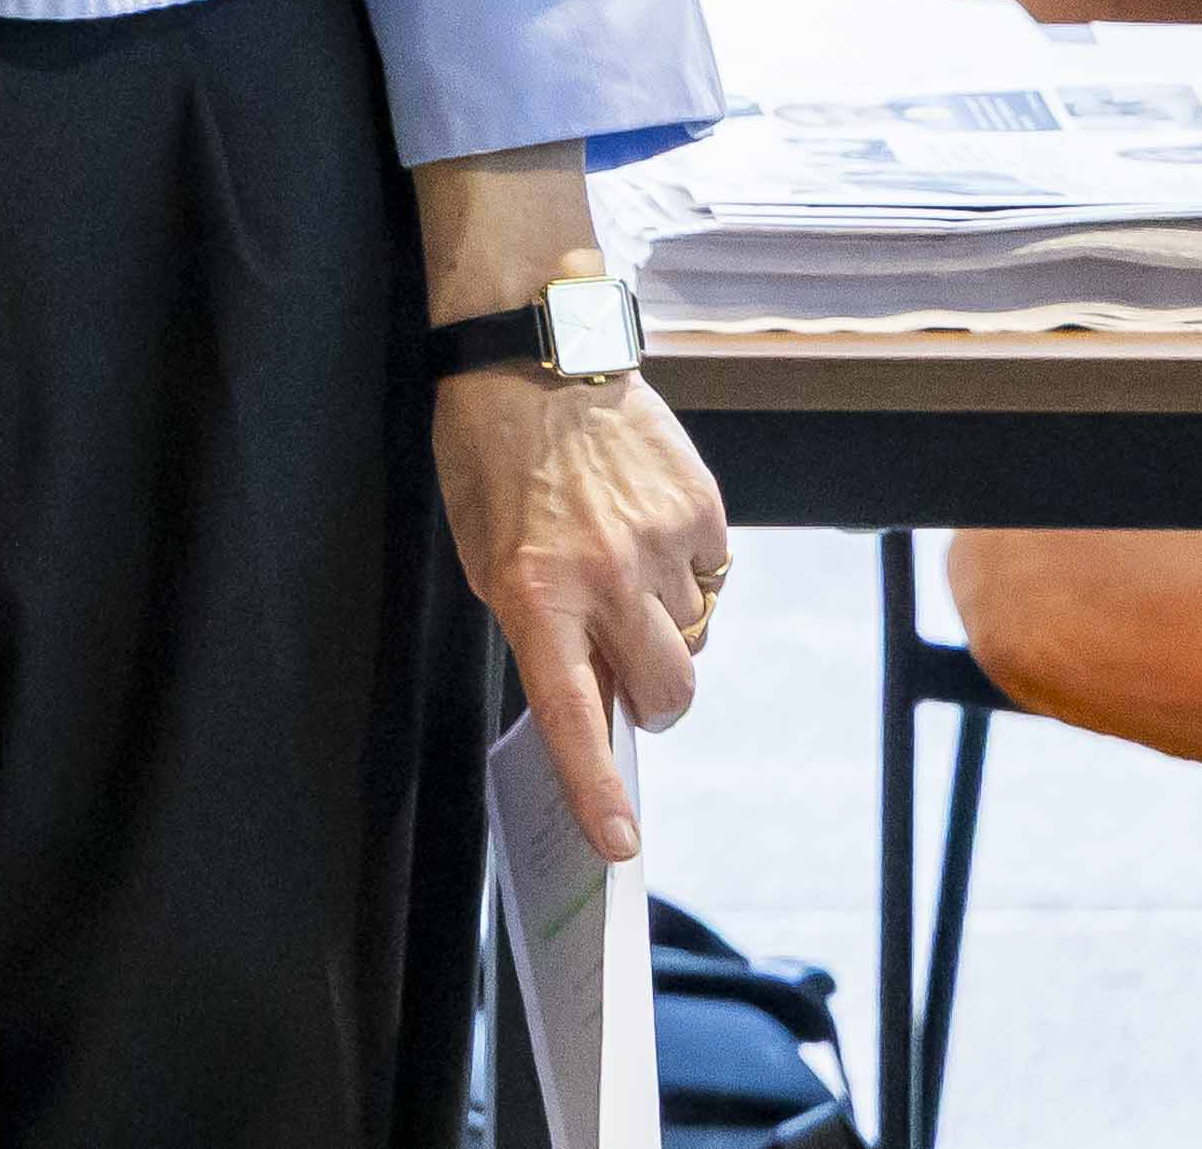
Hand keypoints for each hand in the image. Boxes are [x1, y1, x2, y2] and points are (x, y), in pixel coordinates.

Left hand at [431, 361, 731, 862]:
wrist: (534, 356)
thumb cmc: (491, 459)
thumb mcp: (485, 552)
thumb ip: (540, 627)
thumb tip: (599, 694)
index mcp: (535, 593)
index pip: (571, 713)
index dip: (593, 786)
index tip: (619, 845)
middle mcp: (605, 576)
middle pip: (669, 691)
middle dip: (655, 698)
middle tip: (629, 670)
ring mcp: (663, 543)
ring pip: (696, 636)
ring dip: (667, 621)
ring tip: (621, 558)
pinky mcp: (706, 510)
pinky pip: (716, 579)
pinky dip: (690, 571)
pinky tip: (648, 524)